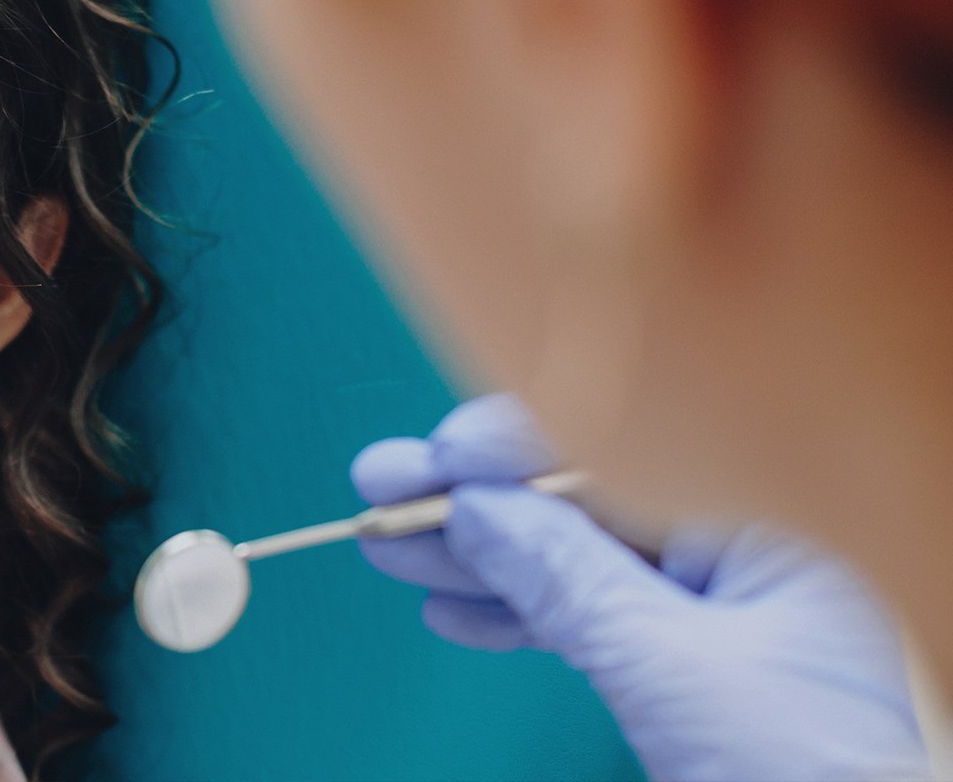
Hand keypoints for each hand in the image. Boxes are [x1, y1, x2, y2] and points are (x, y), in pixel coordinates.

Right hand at [352, 393, 928, 780]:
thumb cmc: (813, 777)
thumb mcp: (674, 668)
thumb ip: (571, 579)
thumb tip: (478, 510)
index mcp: (772, 523)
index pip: (628, 450)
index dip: (520, 446)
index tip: (438, 457)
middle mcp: (744, 554)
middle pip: (583, 502)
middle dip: (474, 500)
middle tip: (381, 486)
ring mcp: (714, 612)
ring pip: (571, 562)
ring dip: (474, 558)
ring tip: (390, 547)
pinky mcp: (687, 668)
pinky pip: (586, 620)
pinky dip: (514, 615)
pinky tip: (453, 608)